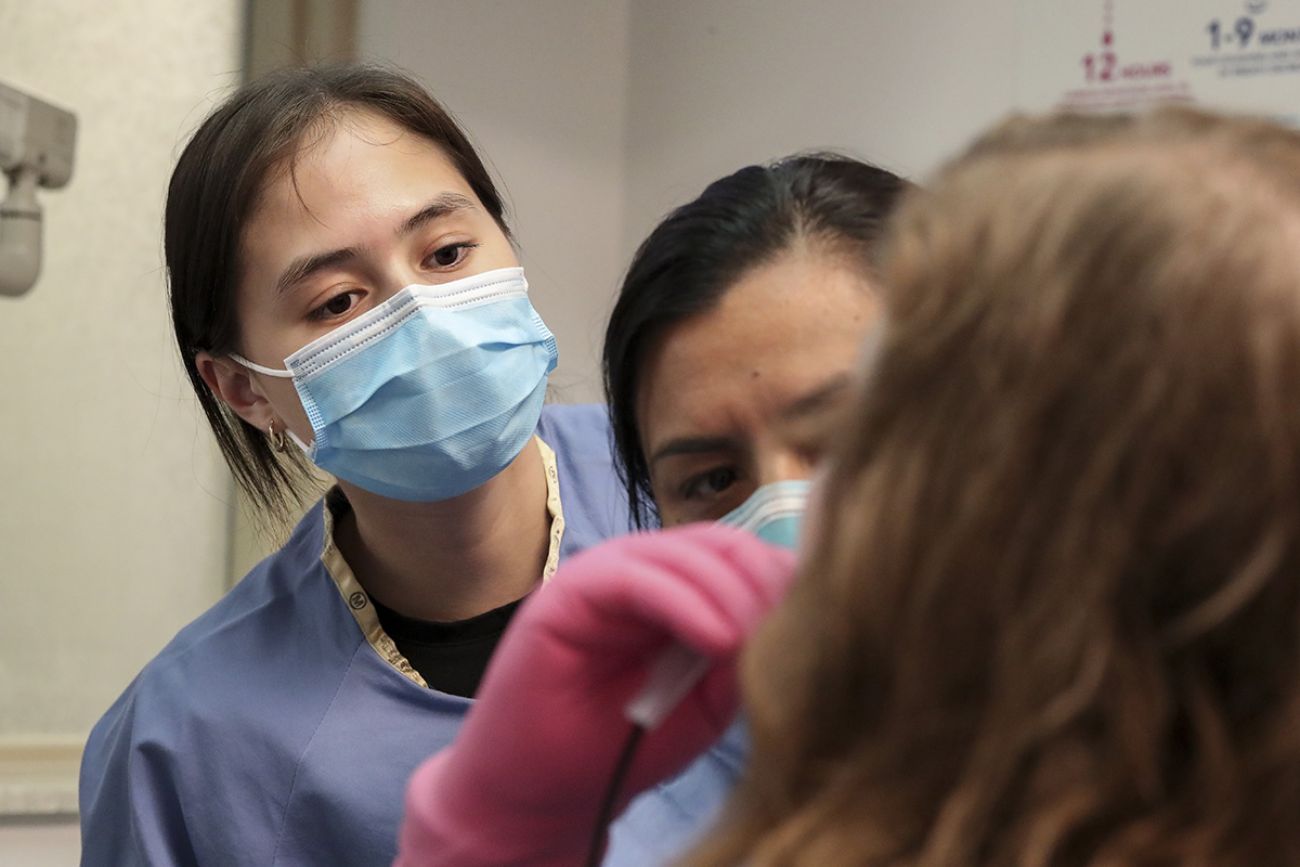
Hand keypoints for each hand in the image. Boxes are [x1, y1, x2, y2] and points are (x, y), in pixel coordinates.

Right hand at [395, 523, 795, 866]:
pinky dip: (682, 602)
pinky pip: (632, 577)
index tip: (821, 617)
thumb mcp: (707, 704)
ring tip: (754, 639)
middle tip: (793, 626)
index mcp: (675, 588)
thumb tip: (798, 617)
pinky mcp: (566, 595)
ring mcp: (601, 577)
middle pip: (718, 543)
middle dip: (763, 580)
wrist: (543, 795)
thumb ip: (743, 658)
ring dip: (729, 592)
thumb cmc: (622, 748)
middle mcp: (639, 571)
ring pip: (680, 552)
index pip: (740, 555)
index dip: (781, 578)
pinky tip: (717, 638)